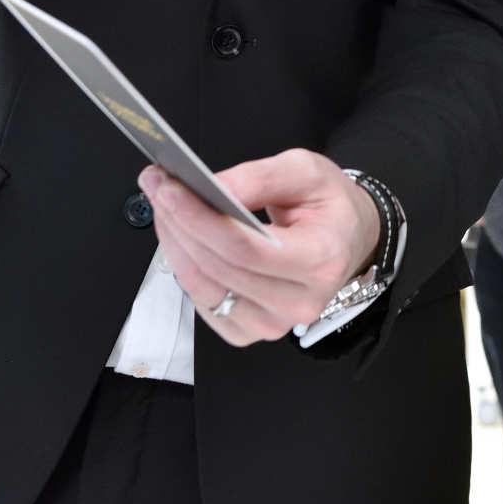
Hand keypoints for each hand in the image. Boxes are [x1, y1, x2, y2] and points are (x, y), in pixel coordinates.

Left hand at [143, 148, 382, 346]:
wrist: (346, 239)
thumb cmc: (329, 205)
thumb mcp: (305, 171)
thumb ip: (258, 178)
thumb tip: (210, 187)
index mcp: (322, 259)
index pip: (247, 247)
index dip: (200, 218)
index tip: (168, 187)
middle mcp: (299, 302)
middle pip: (219, 266)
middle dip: (179, 223)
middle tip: (156, 185)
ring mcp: (273, 324)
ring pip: (204, 287)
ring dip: (174, 244)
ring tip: (163, 206)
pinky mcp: (249, 332)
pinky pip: (203, 303)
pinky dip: (184, 267)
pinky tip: (180, 237)